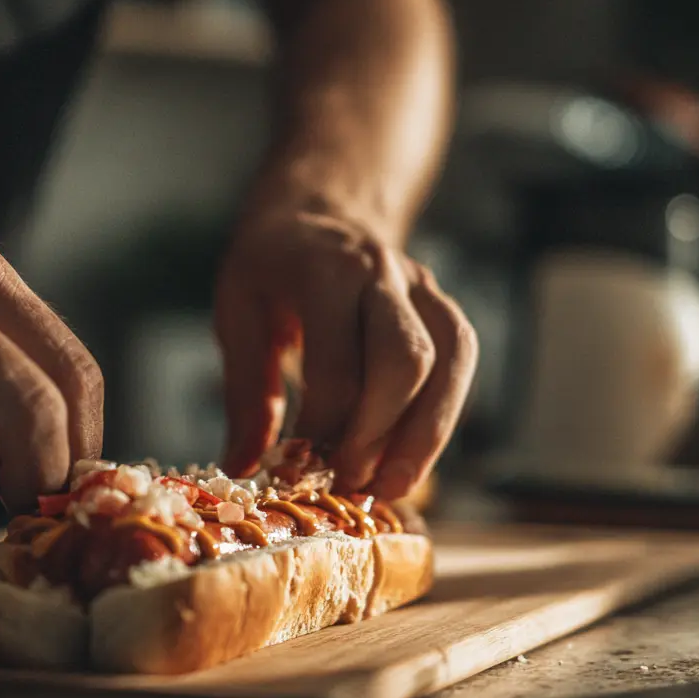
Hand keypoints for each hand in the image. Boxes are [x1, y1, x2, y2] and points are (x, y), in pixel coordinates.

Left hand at [214, 212, 476, 498]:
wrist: (319, 209)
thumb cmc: (272, 265)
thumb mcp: (238, 314)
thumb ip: (245, 394)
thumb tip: (241, 471)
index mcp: (325, 270)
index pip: (338, 363)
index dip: (323, 427)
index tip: (297, 469)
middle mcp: (383, 273)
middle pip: (407, 361)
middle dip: (380, 434)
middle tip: (348, 483)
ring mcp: (423, 287)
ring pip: (450, 361)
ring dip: (426, 436)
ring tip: (390, 489)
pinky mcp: (443, 308)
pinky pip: (460, 362)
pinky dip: (441, 417)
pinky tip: (411, 460)